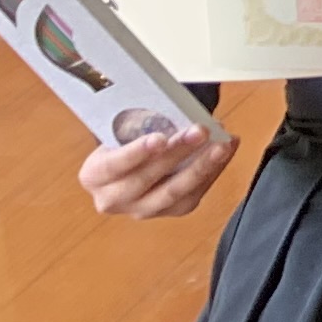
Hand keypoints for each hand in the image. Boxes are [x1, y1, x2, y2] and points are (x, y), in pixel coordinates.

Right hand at [81, 120, 233, 219]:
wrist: (131, 162)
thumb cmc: (126, 139)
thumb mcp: (121, 130)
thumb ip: (140, 123)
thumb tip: (177, 109)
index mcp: (94, 176)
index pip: (113, 165)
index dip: (136, 153)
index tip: (159, 138)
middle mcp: (113, 199)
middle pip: (147, 179)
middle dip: (178, 153)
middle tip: (201, 131)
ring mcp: (142, 210)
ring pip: (174, 192)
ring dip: (202, 166)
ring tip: (222, 144)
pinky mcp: (171, 212)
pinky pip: (194, 194)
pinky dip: (213, 171)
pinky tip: (226, 150)